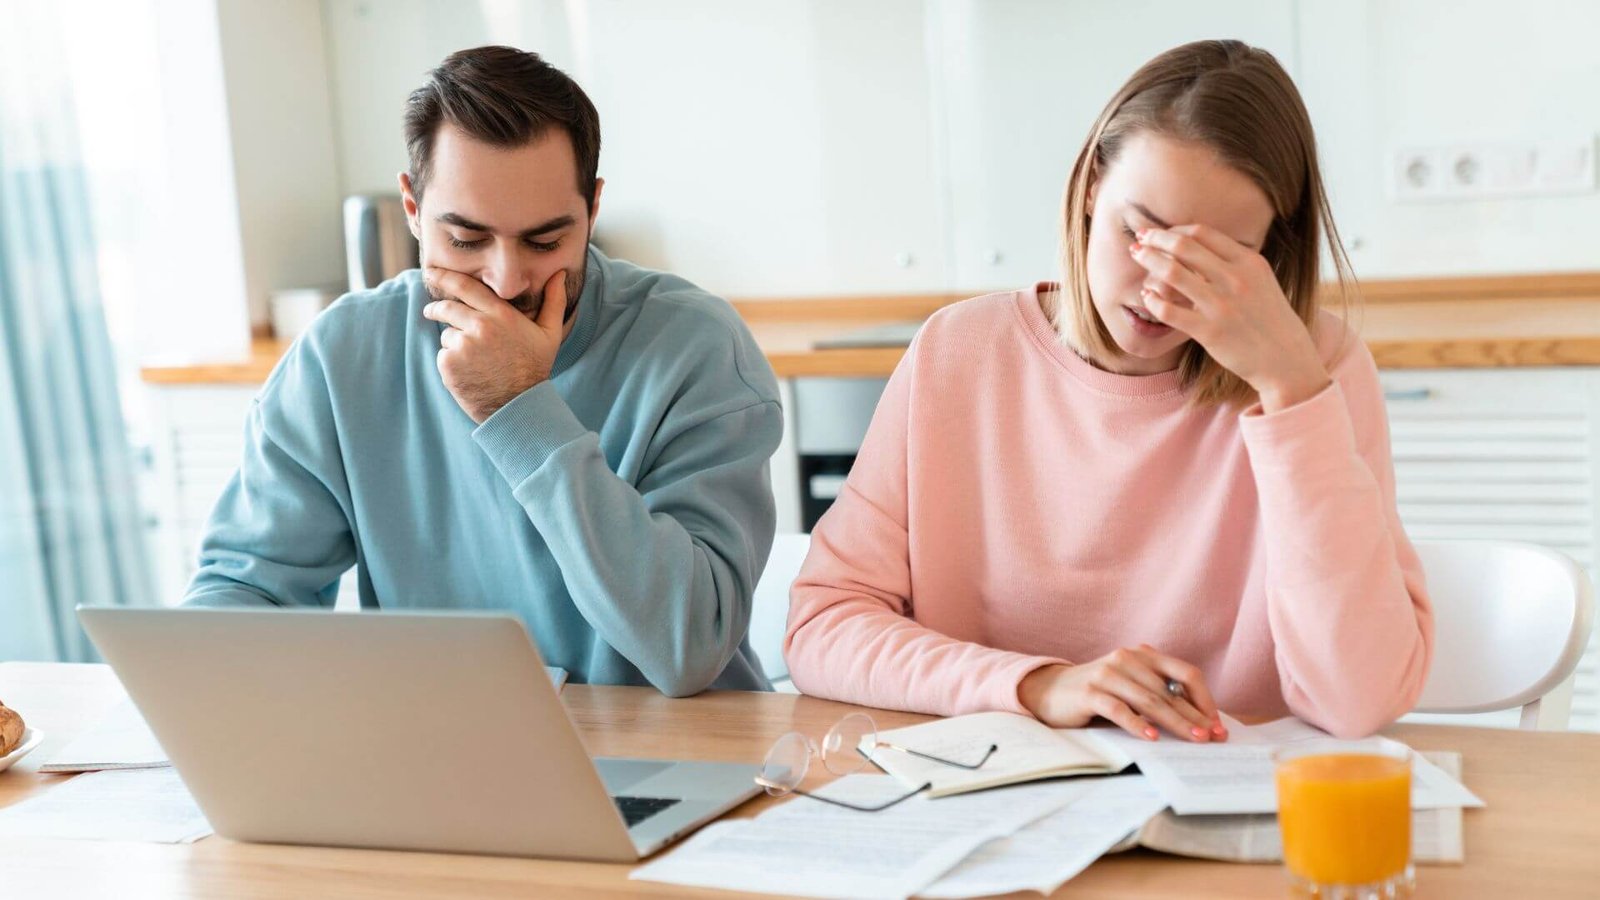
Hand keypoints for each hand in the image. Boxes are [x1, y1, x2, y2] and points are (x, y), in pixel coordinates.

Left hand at [422, 267, 566, 422]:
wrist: (518, 407)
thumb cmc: (535, 368)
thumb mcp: (550, 334)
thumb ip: (554, 300)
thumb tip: (560, 273)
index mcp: (500, 315)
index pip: (465, 287)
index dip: (444, 276)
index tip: (431, 271)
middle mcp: (479, 326)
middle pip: (446, 308)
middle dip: (436, 308)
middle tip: (431, 311)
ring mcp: (462, 346)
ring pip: (447, 335)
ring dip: (455, 342)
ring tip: (476, 360)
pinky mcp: (449, 365)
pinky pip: (443, 355)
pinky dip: (451, 361)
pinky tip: (470, 372)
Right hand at [1018, 645, 1227, 741]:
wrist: (1049, 690)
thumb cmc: (1098, 693)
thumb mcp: (1130, 686)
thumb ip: (1157, 693)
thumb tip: (1199, 720)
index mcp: (1142, 655)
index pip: (1185, 674)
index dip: (1205, 699)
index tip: (1217, 723)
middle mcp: (1127, 659)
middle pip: (1171, 691)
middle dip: (1196, 717)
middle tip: (1213, 738)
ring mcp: (1107, 675)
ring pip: (1150, 701)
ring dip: (1176, 723)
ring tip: (1194, 739)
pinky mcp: (1089, 693)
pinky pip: (1119, 709)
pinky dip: (1138, 724)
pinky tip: (1152, 738)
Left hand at [1129, 225, 1330, 412]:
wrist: (1286, 359)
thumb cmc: (1269, 319)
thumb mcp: (1260, 281)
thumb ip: (1234, 263)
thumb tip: (1199, 246)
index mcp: (1249, 262)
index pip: (1203, 233)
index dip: (1176, 229)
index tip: (1161, 232)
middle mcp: (1235, 279)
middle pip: (1183, 247)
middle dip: (1156, 238)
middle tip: (1140, 238)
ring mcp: (1221, 306)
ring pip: (1172, 273)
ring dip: (1149, 261)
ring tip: (1137, 256)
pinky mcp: (1209, 332)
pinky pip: (1169, 311)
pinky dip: (1152, 299)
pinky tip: (1147, 296)